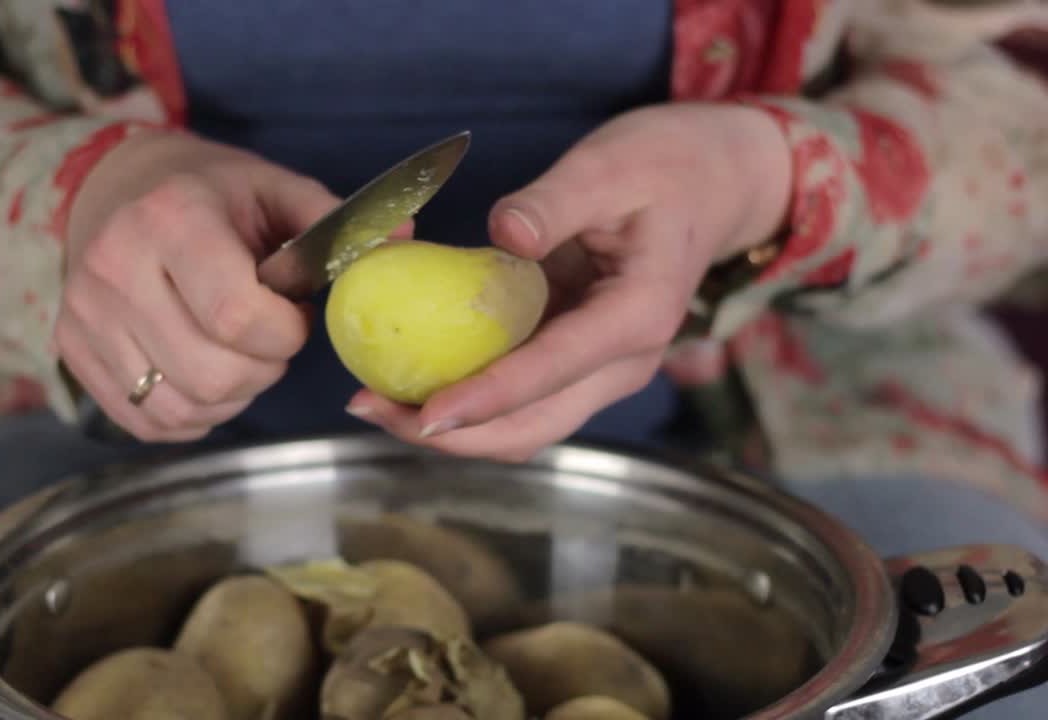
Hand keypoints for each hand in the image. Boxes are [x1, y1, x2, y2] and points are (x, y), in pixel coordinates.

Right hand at [55, 130, 338, 441]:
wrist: (114, 188)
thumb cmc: (211, 193)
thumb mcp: (275, 190)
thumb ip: (338, 224)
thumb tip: (403, 243)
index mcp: (171, 220)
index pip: (235, 316)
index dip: (284, 335)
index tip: (294, 316)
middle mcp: (114, 269)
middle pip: (211, 373)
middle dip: (263, 370)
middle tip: (270, 340)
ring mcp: (84, 316)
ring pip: (180, 406)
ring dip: (230, 396)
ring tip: (238, 354)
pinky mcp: (71, 352)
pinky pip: (146, 421)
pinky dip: (192, 414)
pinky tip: (205, 373)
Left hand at [348, 103, 792, 460]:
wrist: (712, 182)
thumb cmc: (664, 166)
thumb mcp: (609, 166)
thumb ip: (555, 202)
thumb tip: (501, 233)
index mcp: (637, 316)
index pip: (553, 370)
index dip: (486, 397)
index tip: (425, 414)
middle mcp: (623, 361)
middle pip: (532, 425)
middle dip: (452, 433)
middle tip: (370, 407)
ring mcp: (600, 368)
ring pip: (522, 424)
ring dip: (453, 427)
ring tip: (375, 401)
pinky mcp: (576, 359)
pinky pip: (518, 395)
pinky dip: (466, 397)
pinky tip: (410, 376)